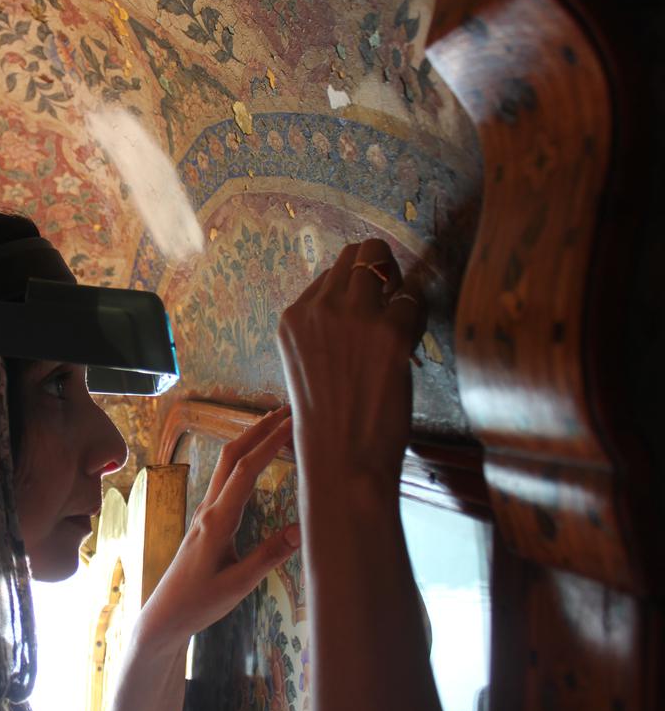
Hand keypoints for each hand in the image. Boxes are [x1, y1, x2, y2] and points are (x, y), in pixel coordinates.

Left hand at [135, 406, 299, 648]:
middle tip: (286, 410)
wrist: (166, 614)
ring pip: (226, 465)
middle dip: (258, 429)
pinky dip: (244, 460)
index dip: (268, 445)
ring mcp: (206, 512)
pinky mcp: (207, 519)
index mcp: (217, 520)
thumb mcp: (239, 585)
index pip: (245, 472)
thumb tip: (302, 530)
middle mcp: (209, 508)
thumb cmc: (199, 602)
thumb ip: (269, 556)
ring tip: (275, 425)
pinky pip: (226, 479)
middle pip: (232, 456)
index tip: (291, 424)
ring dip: (250, 440)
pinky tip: (256, 462)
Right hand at [276, 239, 427, 494]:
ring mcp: (352, 317)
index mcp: (292, 318)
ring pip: (379, 260)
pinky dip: (418, 313)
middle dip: (378, 269)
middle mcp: (318, 310)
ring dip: (398, 282)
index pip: (330, 275)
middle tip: (391, 298)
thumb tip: (359, 303)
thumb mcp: (305, 363)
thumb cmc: (328, 419)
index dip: (355, 289)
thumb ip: (323, 329)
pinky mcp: (388, 331)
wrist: (342, 455)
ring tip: (402, 317)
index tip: (368, 311)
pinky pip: (413, 297)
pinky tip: (412, 340)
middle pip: (355, 255)